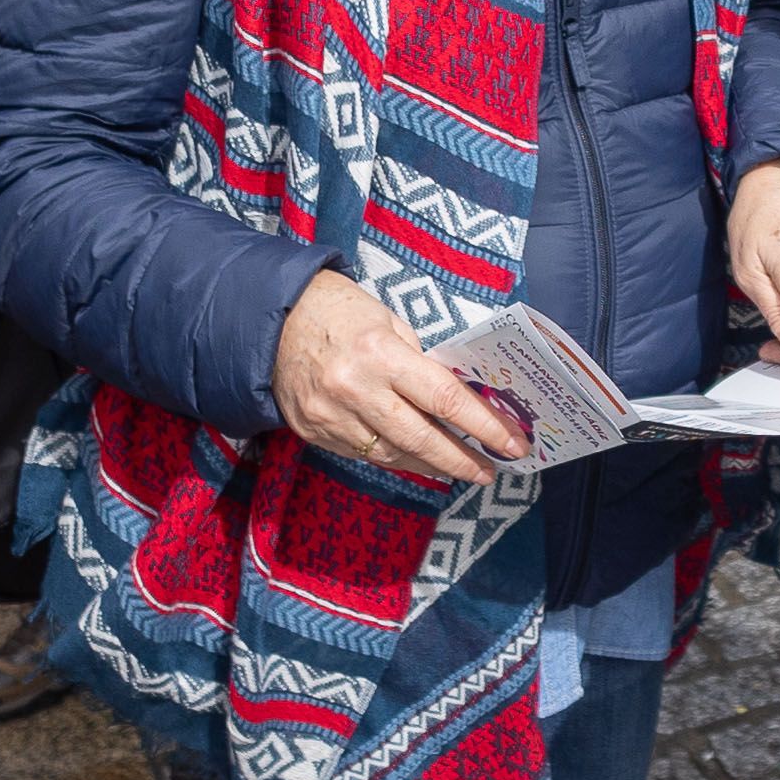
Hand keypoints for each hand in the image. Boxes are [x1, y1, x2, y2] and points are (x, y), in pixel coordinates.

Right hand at [274, 270, 521, 483]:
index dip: (483, 426)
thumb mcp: (386, 318)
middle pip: (421, 440)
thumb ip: (418, 359)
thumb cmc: (336, 309)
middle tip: (491, 471)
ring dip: (431, 464)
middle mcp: (356, 391)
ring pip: (392, 455)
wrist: (268, 320)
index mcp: (380, 354)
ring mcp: (332, 417)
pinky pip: (364, 454)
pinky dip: (395, 457)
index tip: (511, 442)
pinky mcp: (315, 433)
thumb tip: (453, 394)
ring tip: (459, 467)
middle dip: (462, 460)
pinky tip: (416, 457)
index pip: (444, 399)